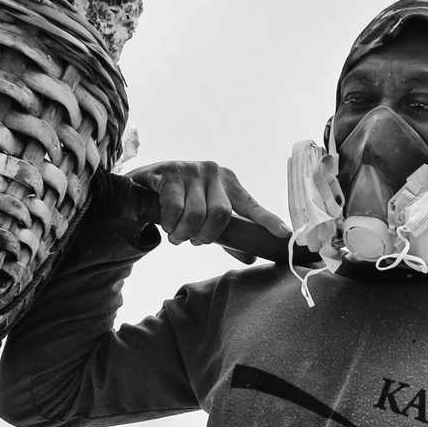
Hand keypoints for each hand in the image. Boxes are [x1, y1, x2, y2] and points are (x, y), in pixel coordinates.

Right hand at [125, 161, 289, 247]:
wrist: (142, 185)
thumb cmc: (181, 201)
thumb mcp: (205, 217)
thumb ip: (228, 236)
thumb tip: (251, 256)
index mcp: (229, 183)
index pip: (252, 205)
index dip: (269, 220)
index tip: (285, 234)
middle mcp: (214, 173)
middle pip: (221, 214)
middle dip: (206, 236)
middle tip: (194, 241)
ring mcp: (192, 170)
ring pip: (196, 215)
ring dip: (184, 233)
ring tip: (177, 235)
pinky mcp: (170, 172)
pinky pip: (175, 208)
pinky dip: (170, 224)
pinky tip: (166, 225)